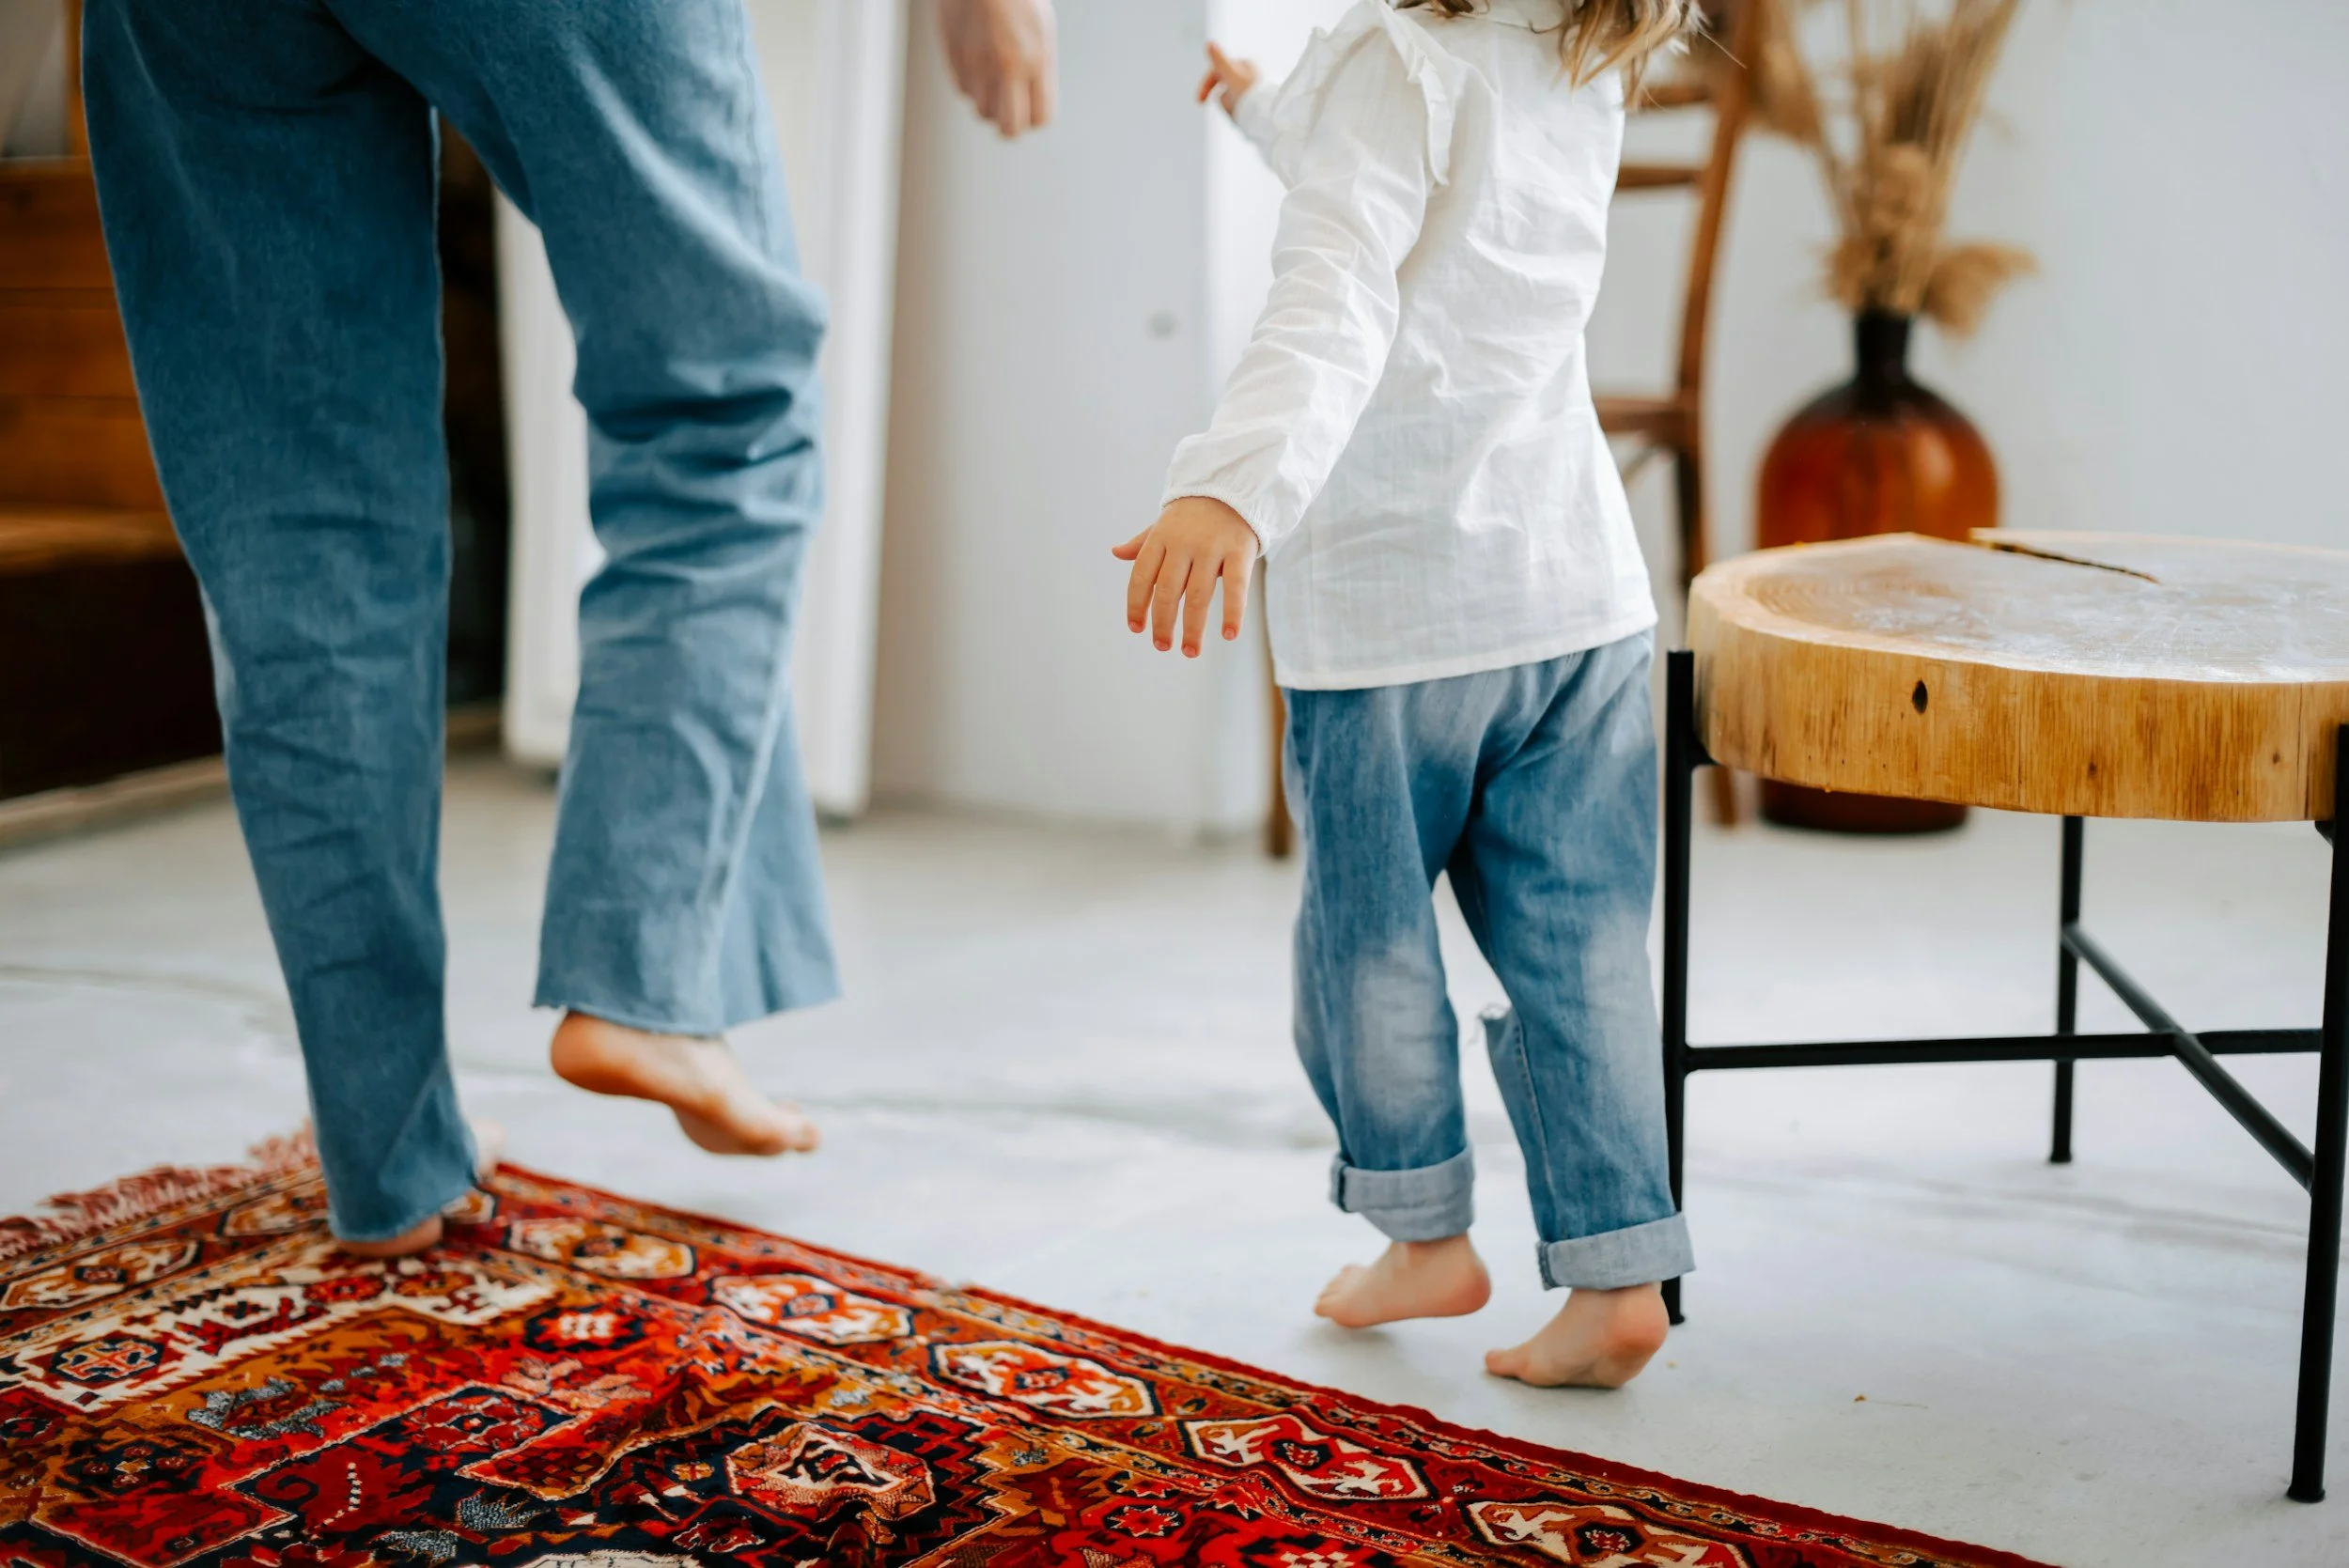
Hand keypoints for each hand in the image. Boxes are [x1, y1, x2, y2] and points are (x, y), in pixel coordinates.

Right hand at [939, 0, 1056, 138]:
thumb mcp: (1043, 31)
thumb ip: (1039, 69)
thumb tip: (1032, 106)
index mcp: (1036, 60)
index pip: (1040, 118)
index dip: (1035, 118)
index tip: (1032, 107)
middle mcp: (1007, 68)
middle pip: (1009, 128)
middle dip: (1010, 126)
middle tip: (1010, 114)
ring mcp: (978, 64)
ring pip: (982, 110)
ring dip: (988, 102)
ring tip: (992, 79)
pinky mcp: (955, 57)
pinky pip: (963, 90)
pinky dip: (970, 85)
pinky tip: (976, 63)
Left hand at [1113, 497, 1259, 657]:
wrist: (1233, 485)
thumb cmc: (1195, 513)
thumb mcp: (1165, 524)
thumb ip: (1143, 543)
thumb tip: (1116, 553)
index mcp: (1161, 538)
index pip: (1142, 577)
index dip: (1136, 605)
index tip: (1136, 629)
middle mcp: (1183, 543)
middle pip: (1168, 591)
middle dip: (1162, 623)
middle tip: (1162, 646)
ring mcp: (1211, 547)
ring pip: (1198, 595)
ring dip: (1193, 628)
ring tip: (1189, 651)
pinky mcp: (1239, 551)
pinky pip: (1235, 587)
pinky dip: (1233, 613)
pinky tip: (1230, 635)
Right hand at [1195, 42, 1258, 117]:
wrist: (1270, 112)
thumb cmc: (1251, 94)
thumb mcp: (1232, 75)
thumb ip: (1219, 60)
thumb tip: (1209, 42)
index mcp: (1244, 64)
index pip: (1216, 71)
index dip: (1206, 85)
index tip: (1199, 102)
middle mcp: (1250, 72)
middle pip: (1225, 86)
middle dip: (1222, 99)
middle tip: (1228, 110)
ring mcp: (1254, 86)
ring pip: (1233, 97)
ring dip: (1231, 107)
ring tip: (1241, 114)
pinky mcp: (1259, 100)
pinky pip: (1242, 106)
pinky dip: (1240, 112)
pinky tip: (1245, 117)